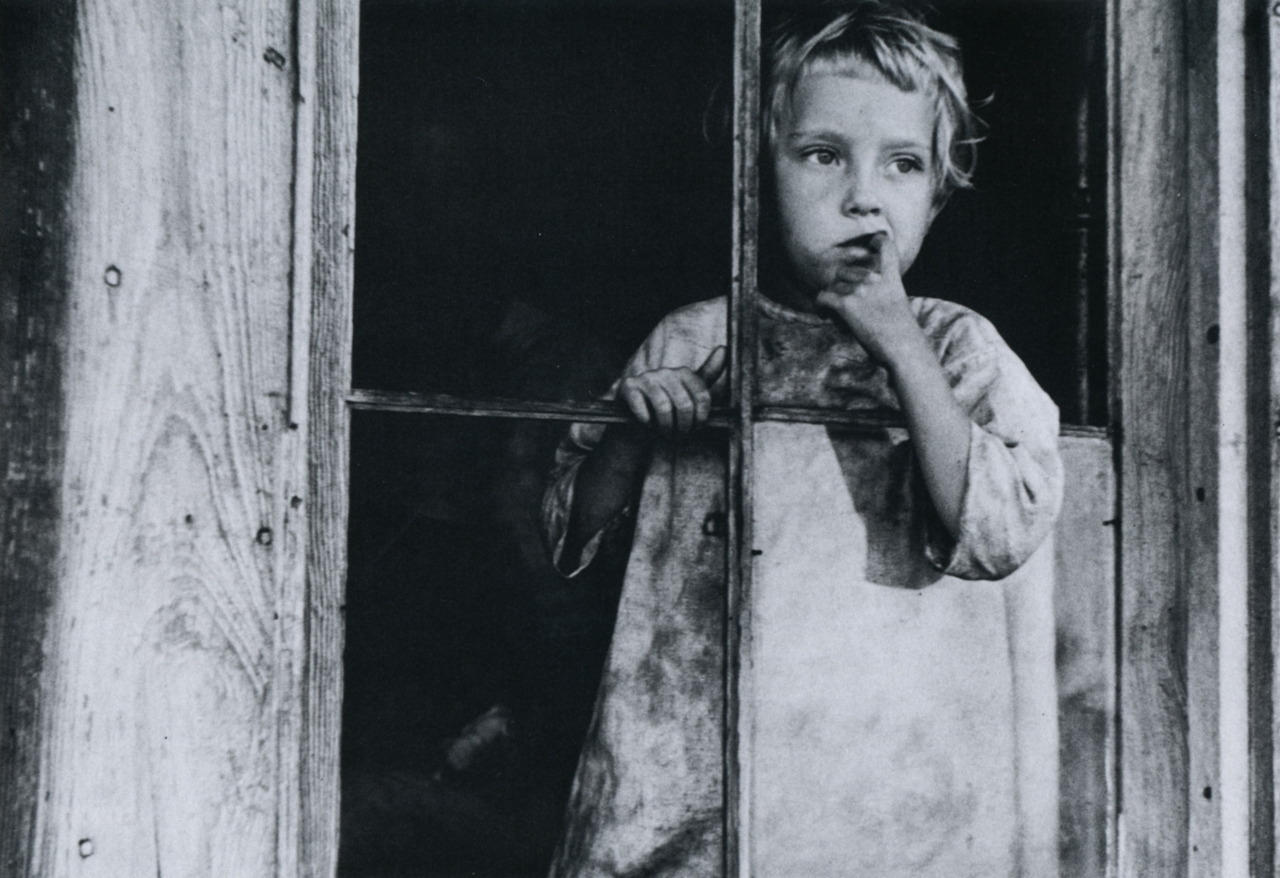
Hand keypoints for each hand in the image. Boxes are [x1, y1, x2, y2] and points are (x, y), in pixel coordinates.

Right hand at [617, 346, 727, 437]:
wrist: (634, 419)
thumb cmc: (666, 409)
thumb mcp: (689, 393)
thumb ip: (708, 375)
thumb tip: (725, 349)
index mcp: (684, 373)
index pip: (702, 397)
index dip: (700, 419)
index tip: (695, 429)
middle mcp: (666, 372)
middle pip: (685, 405)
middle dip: (683, 426)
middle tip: (678, 435)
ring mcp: (646, 378)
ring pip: (664, 408)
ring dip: (665, 428)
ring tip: (664, 433)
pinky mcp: (629, 387)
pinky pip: (642, 409)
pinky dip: (647, 423)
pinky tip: (647, 424)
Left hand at [815, 232, 924, 366]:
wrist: (903, 346)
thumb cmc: (903, 330)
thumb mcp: (898, 300)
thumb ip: (885, 289)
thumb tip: (866, 291)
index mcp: (891, 276)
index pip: (885, 246)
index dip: (877, 241)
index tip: (871, 242)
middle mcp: (874, 278)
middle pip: (846, 270)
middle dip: (842, 283)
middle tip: (844, 299)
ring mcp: (860, 290)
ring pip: (834, 285)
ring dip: (832, 297)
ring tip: (835, 311)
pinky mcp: (847, 304)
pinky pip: (823, 297)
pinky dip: (821, 305)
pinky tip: (825, 313)